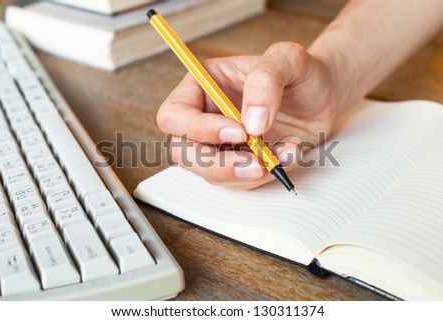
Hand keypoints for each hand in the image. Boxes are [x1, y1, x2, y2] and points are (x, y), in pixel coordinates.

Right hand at [157, 42, 338, 189]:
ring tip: (288, 149)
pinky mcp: (240, 162)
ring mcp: (221, 144)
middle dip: (218, 165)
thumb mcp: (287, 59)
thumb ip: (265, 81)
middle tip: (255, 165)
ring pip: (212, 174)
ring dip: (250, 172)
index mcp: (202, 87)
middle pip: (185, 153)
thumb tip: (251, 124)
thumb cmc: (299, 73)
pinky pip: (242, 181)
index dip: (198, 130)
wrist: (322, 95)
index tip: (238, 132)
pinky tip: (290, 153)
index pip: (175, 116)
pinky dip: (267, 174)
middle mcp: (205, 118)